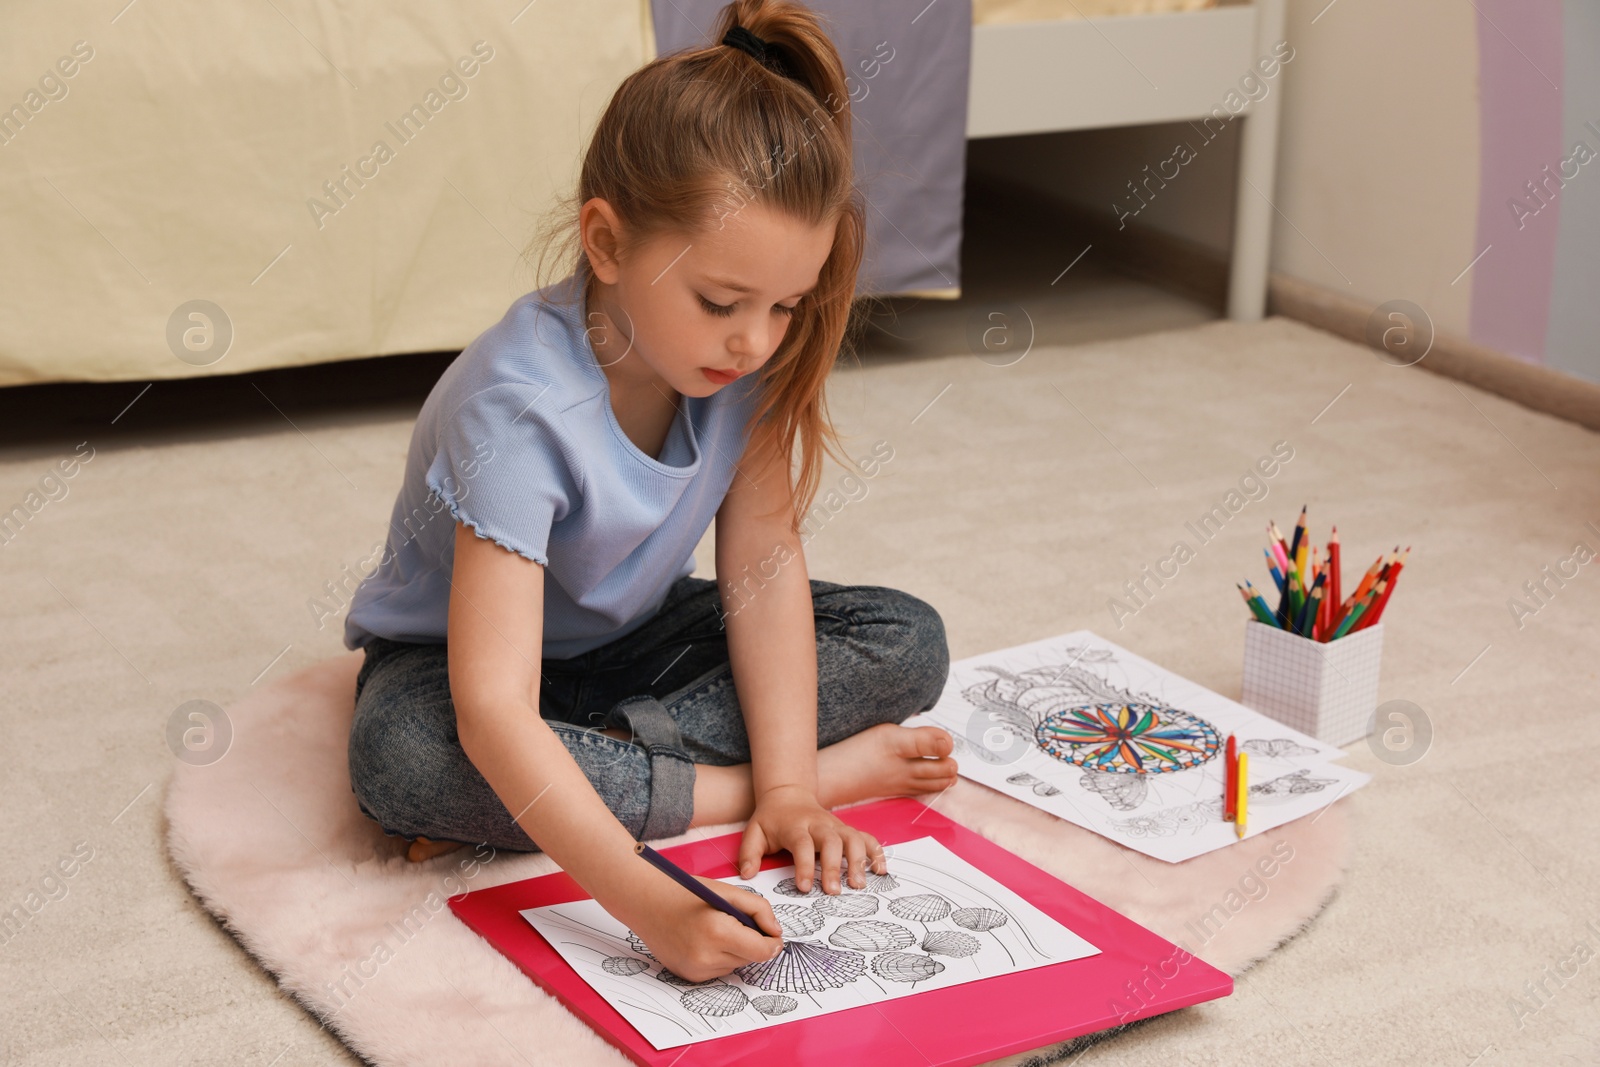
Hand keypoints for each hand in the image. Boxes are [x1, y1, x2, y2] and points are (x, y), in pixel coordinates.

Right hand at [609, 867, 783, 983]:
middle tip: (736, 922)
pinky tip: (704, 940)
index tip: (772, 934)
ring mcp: (696, 970)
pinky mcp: (688, 976)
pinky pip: (718, 970)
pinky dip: (719, 957)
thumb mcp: (728, 891)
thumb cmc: (687, 892)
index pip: (763, 951)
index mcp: (719, 932)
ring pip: (735, 966)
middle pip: (750, 959)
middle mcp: (707, 957)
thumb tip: (776, 932)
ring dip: (735, 950)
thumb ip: (759, 909)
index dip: (772, 942)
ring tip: (715, 928)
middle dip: (751, 943)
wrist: (647, 902)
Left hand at [737, 784, 884, 893]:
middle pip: (831, 841)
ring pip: (853, 838)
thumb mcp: (754, 832)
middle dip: (834, 866)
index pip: (802, 844)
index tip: (805, 887)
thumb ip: (749, 854)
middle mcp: (819, 824)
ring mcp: (836, 826)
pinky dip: (877, 852)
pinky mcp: (847, 829)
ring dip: (859, 860)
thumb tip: (747, 875)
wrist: (788, 795)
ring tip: (858, 885)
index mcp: (795, 826)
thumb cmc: (771, 820)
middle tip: (834, 891)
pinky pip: (866, 837)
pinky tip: (881, 870)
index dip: (804, 865)